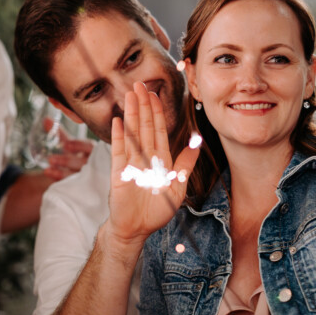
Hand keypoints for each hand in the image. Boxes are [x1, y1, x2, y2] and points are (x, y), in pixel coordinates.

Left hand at [43, 120, 94, 180]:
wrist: (78, 174)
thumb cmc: (77, 155)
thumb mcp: (69, 145)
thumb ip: (60, 134)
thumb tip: (46, 119)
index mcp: (92, 151)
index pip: (89, 147)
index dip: (78, 146)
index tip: (66, 145)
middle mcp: (92, 164)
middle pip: (82, 163)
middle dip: (66, 160)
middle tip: (51, 159)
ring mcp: (87, 177)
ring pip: (76, 175)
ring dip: (61, 173)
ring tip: (46, 170)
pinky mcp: (80, 186)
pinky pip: (71, 184)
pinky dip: (59, 179)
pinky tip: (50, 175)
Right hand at [107, 82, 199, 246]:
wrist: (136, 229)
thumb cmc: (156, 211)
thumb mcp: (177, 188)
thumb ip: (185, 165)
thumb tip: (197, 144)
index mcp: (159, 159)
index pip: (159, 130)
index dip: (157, 112)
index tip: (155, 94)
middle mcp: (144, 157)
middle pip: (145, 126)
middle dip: (143, 105)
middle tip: (139, 85)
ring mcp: (131, 163)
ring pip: (133, 134)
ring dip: (132, 114)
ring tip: (130, 95)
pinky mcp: (119, 173)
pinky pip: (119, 151)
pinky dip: (119, 136)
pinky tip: (118, 121)